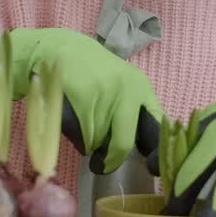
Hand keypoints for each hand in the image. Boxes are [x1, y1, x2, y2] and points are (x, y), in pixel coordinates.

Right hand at [8, 28, 162, 173]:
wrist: (59, 49)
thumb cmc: (93, 71)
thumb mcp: (122, 84)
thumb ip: (134, 110)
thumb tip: (144, 149)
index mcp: (142, 89)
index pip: (156, 129)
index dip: (153, 154)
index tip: (148, 167)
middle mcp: (128, 91)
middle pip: (123, 144)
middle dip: (112, 159)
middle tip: (103, 164)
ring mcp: (105, 94)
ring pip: (98, 142)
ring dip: (90, 145)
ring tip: (83, 127)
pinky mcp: (82, 98)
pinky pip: (81, 135)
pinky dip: (76, 138)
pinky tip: (74, 122)